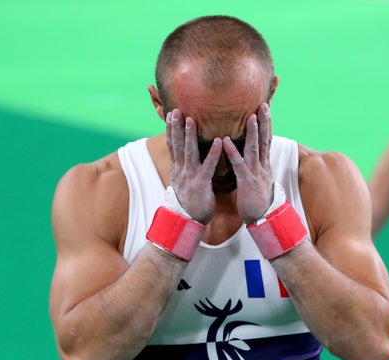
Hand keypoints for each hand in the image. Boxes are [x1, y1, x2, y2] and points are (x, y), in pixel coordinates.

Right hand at [166, 109, 218, 223]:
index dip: (171, 129)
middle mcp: (181, 170)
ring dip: (190, 136)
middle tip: (176, 110)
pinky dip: (212, 153)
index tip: (171, 114)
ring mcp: (189, 177)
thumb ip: (183, 167)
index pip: (172, 145)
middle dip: (176, 127)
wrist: (188, 221)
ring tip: (192, 120)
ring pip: (189, 152)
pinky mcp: (200, 184)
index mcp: (177, 168)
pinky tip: (218, 142)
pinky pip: (207, 167)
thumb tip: (182, 155)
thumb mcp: (183, 181)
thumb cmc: (190, 200)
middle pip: (177, 145)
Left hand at [225, 103, 274, 223]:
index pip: (266, 139)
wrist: (262, 218)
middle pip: (264, 139)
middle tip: (264, 105)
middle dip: (265, 122)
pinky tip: (226, 141)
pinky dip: (232, 152)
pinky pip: (239, 165)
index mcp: (263, 163)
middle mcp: (262, 165)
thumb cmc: (257, 198)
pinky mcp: (247, 182)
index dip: (267, 123)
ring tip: (250, 117)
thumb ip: (256, 164)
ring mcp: (256, 173)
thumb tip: (255, 153)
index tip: (265, 107)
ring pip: (254, 149)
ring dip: (253, 133)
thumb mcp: (258, 178)